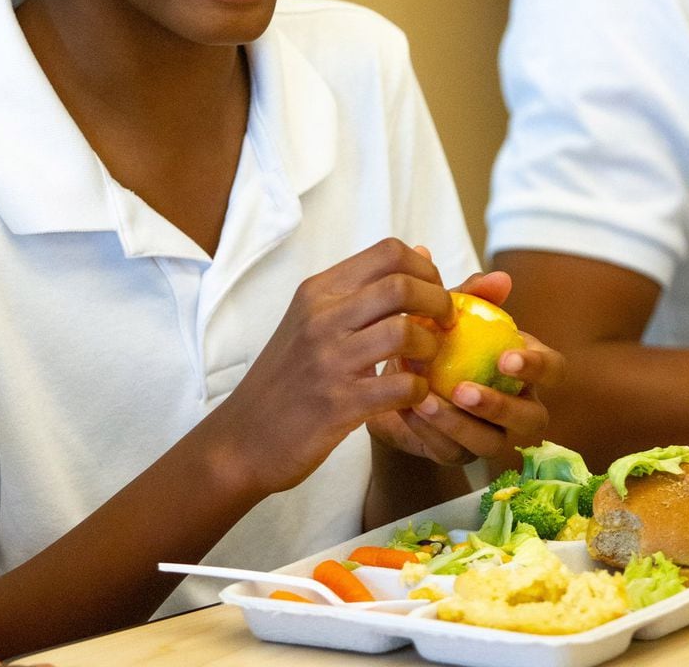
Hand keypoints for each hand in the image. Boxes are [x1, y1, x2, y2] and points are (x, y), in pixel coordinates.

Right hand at [210, 239, 456, 494]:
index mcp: (318, 291)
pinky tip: (415, 395)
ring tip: (429, 359)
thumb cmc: (287, 377)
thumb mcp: (313, 320)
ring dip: (431, 346)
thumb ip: (364, 289)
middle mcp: (321, 317)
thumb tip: (421, 253)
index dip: (425, 268)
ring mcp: (329, 360)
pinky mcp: (339, 404)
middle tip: (445, 323)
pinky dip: (421, 390)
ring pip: (404, 331)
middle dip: (439, 301)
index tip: (434, 291)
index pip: (388, 252)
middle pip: (401, 284)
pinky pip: (401, 387)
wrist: (243, 438)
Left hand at [367, 266, 565, 464]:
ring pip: (490, 444)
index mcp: (524, 368)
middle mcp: (517, 406)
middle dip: (501, 407)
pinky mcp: (458, 455)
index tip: (506, 357)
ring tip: (425, 400)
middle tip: (464, 390)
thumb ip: (472, 295)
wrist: (394, 375)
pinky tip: (408, 408)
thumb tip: (500, 278)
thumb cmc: (436, 338)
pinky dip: (428, 431)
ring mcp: (491, 435)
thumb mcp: (448, 313)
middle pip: (533, 420)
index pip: (554, 371)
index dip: (538, 367)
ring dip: (458, 423)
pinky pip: (451, 452)